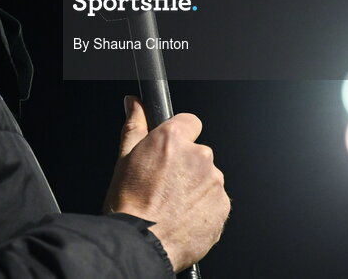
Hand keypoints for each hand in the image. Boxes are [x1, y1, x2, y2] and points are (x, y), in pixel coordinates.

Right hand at [103, 96, 229, 271]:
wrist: (142, 243)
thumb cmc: (130, 204)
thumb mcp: (124, 158)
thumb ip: (135, 125)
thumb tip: (134, 103)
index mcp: (174, 139)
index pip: (190, 122)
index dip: (179, 137)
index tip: (171, 152)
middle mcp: (199, 156)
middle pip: (199, 153)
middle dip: (186, 166)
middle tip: (165, 185)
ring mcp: (214, 181)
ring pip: (208, 177)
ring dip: (195, 187)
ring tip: (173, 205)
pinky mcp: (223, 205)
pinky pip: (216, 200)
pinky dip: (204, 207)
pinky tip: (184, 217)